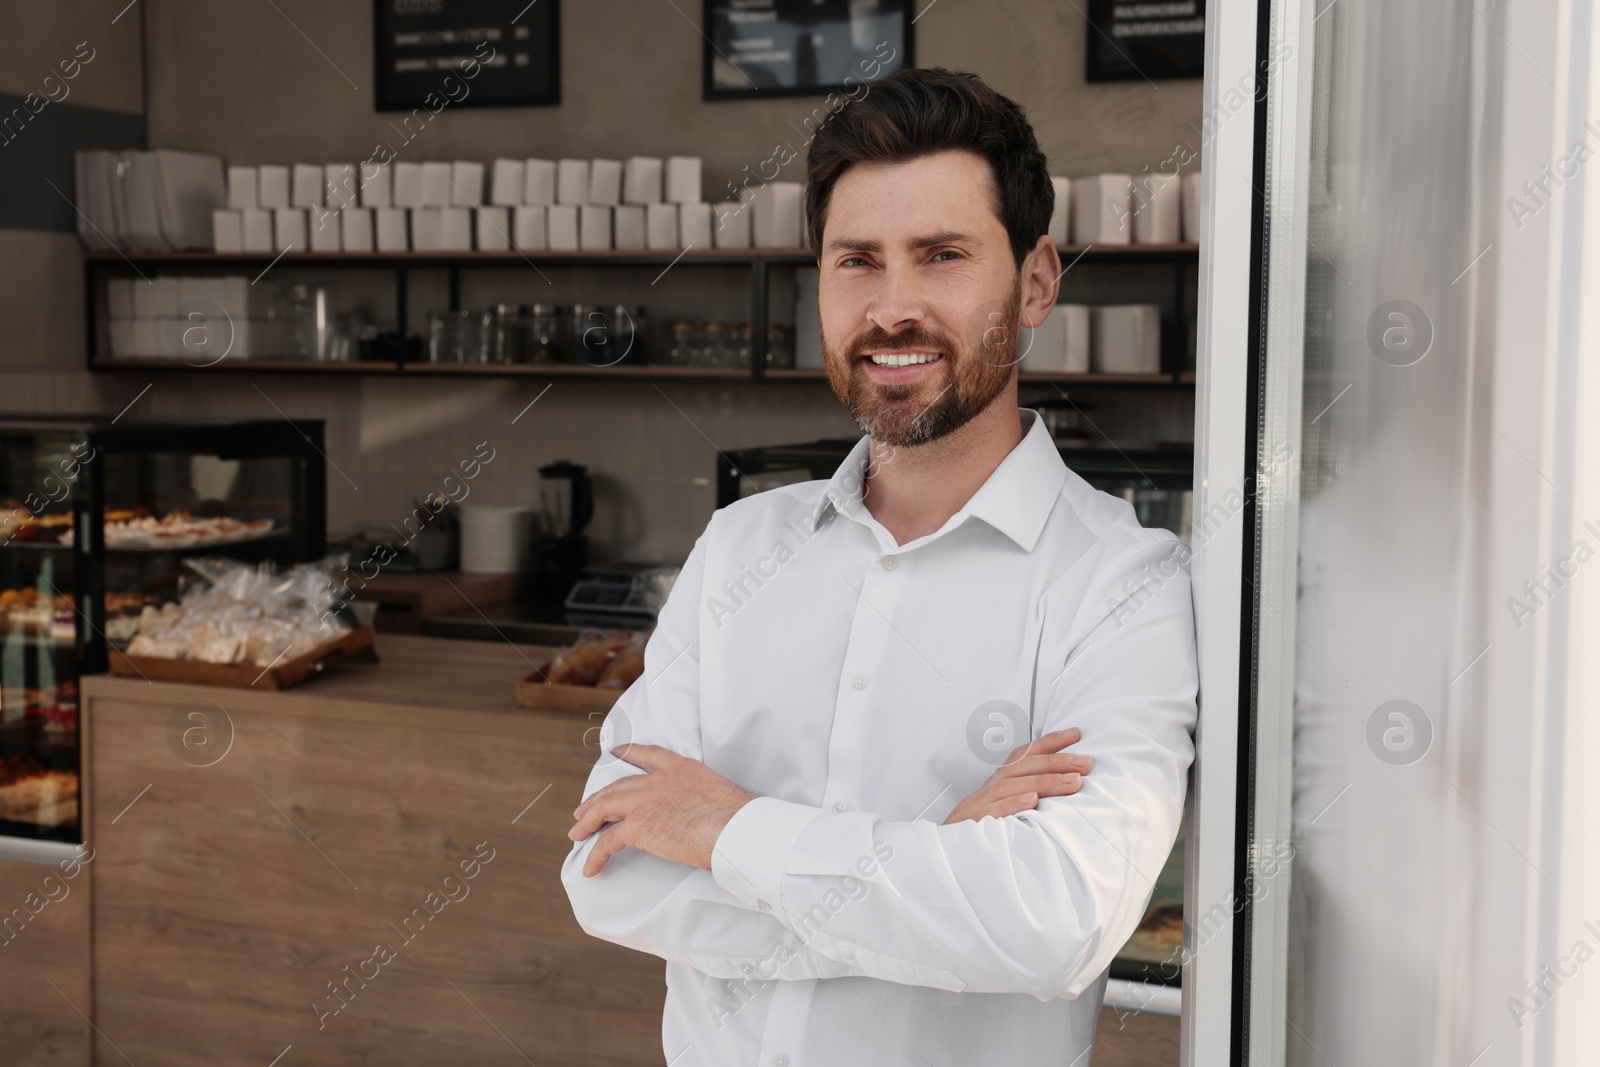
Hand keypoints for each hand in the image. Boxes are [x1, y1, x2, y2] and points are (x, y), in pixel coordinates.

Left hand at [568, 743, 758, 876]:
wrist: (735, 828)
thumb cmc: (737, 818)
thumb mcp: (717, 793)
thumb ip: (699, 797)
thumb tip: (700, 815)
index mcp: (680, 768)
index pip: (648, 753)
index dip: (628, 751)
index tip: (614, 750)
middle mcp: (659, 779)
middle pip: (618, 786)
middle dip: (597, 798)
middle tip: (583, 811)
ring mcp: (646, 801)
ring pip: (604, 807)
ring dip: (587, 821)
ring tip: (576, 834)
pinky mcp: (639, 826)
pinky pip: (608, 841)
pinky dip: (595, 855)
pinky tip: (591, 867)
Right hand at [942, 728, 1091, 824]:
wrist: (947, 849)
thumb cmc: (981, 826)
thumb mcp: (1007, 806)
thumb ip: (1031, 795)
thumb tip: (1068, 786)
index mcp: (1003, 781)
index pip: (1027, 754)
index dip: (1050, 742)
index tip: (1075, 734)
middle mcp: (993, 787)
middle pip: (1025, 766)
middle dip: (1057, 762)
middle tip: (1085, 763)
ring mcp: (982, 803)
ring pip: (1013, 785)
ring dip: (1044, 782)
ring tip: (1071, 782)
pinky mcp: (974, 822)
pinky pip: (993, 811)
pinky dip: (1012, 805)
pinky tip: (1031, 802)